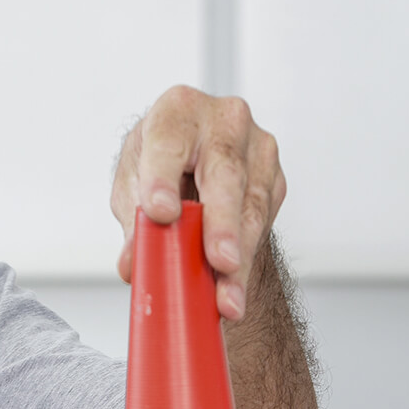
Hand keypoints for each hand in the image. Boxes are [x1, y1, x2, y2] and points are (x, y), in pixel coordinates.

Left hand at [112, 86, 285, 321]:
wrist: (199, 161)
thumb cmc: (162, 165)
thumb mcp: (134, 187)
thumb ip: (134, 223)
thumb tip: (133, 263)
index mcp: (176, 111)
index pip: (168, 143)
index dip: (163, 178)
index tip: (161, 214)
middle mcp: (222, 120)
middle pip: (224, 173)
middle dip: (221, 223)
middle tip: (220, 261)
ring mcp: (256, 146)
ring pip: (251, 205)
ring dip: (240, 257)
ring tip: (227, 297)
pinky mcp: (275, 177)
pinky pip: (265, 221)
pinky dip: (249, 257)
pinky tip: (235, 285)